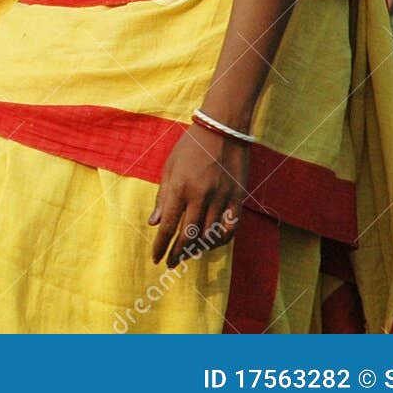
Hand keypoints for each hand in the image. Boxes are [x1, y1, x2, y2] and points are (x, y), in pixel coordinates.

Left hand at [149, 123, 247, 266]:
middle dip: (178, 253)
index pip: (169, 225)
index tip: (156, 258)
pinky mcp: (238, 198)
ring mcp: (222, 198)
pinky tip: (212, 244)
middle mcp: (201, 196)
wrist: (222, 129)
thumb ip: (163, 197)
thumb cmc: (190, 146)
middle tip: (171, 263)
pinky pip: (230, 228)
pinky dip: (220, 240)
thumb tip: (154, 223)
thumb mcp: (170, 167)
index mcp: (180, 187)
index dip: (161, 245)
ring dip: (198, 249)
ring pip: (209, 235)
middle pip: (189, 235)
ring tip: (189, 255)